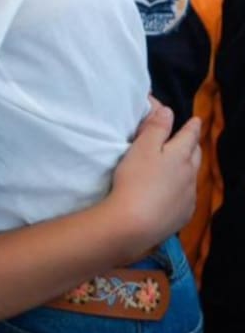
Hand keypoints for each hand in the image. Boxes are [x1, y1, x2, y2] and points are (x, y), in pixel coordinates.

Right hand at [105, 100, 200, 258]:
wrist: (135, 222)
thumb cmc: (135, 180)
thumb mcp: (142, 148)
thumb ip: (155, 128)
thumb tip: (168, 111)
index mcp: (180, 155)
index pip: (190, 136)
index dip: (192, 126)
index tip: (196, 120)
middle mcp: (189, 175)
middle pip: (195, 156)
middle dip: (193, 146)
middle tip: (190, 140)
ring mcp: (188, 196)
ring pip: (192, 177)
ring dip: (188, 168)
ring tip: (182, 166)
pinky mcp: (183, 214)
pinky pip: (187, 197)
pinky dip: (182, 190)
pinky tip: (173, 194)